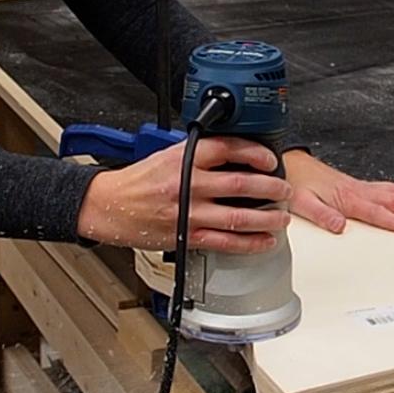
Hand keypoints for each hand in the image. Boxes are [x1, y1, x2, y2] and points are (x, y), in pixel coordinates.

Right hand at [76, 137, 292, 253]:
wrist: (108, 205)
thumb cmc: (137, 181)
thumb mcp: (168, 156)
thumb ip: (199, 156)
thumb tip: (236, 158)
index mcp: (184, 159)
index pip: (228, 149)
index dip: (256, 153)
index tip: (270, 159)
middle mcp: (189, 184)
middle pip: (241, 185)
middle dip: (271, 188)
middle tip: (284, 190)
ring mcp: (189, 213)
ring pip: (239, 217)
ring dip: (267, 218)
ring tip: (282, 217)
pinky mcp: (187, 237)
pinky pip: (226, 242)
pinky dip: (250, 243)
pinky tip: (264, 241)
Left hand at [283, 150, 393, 235]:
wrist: (289, 166)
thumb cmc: (296, 184)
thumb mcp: (302, 202)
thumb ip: (322, 215)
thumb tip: (340, 225)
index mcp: (348, 198)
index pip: (379, 213)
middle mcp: (359, 191)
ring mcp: (361, 187)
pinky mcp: (359, 186)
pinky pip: (391, 189)